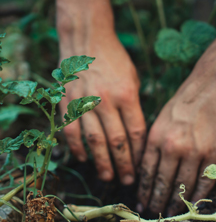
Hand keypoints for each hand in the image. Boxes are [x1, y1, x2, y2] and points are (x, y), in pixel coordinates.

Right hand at [59, 35, 145, 184]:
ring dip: (101, 162)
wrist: (87, 40)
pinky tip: (84, 159)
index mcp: (127, 95)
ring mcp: (85, 102)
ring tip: (108, 177)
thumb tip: (136, 133)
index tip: (142, 165)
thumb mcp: (133, 78)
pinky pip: (72, 130)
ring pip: (94, 141)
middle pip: (117, 141)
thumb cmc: (115, 60)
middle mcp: (106, 101)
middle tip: (128, 181)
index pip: (136, 131)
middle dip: (124, 164)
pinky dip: (78, 147)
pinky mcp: (68, 102)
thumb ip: (134, 105)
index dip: (139, 152)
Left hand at [137, 71, 215, 215]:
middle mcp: (173, 147)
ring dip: (175, 203)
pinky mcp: (215, 154)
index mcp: (156, 136)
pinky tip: (192, 205)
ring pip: (182, 187)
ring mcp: (195, 152)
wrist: (215, 85)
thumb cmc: (186, 99)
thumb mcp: (162, 117)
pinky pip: (204, 182)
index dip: (144, 190)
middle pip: (162, 183)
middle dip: (156, 201)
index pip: (146, 172)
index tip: (142, 201)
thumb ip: (155, 141)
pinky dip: (197, 197)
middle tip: (153, 213)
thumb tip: (149, 166)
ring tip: (170, 213)